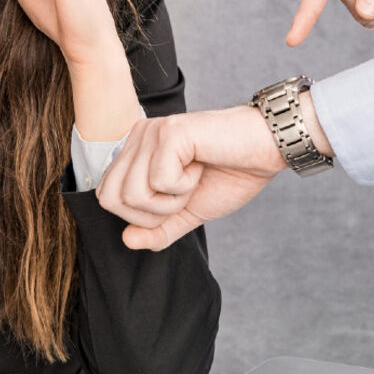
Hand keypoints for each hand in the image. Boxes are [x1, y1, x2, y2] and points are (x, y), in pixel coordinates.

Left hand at [97, 106, 287, 250]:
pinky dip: (185, 186)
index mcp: (135, 151)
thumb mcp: (188, 212)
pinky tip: (201, 166)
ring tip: (193, 178)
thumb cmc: (230, 175)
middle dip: (152, 213)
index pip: (107, 197)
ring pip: (132, 193)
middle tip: (183, 193)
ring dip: (171, 200)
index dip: (140, 216)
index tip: (175, 199)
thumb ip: (158, 229)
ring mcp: (150, 132)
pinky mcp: (169, 132)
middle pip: (111, 198)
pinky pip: (159, 182)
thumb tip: (126, 241)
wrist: (267, 151)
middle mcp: (136, 137)